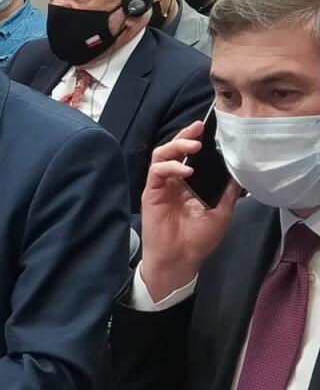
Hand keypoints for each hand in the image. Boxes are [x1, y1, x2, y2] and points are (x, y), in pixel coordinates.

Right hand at [137, 120, 240, 299]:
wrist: (181, 259)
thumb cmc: (199, 239)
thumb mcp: (222, 212)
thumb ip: (227, 191)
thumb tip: (238, 170)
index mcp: (189, 184)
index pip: (190, 156)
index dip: (195, 141)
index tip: (207, 130)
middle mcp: (174, 181)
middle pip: (173, 150)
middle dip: (184, 137)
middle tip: (198, 130)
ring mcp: (161, 186)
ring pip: (161, 156)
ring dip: (176, 147)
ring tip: (193, 147)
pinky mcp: (151, 193)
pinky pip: (156, 172)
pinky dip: (170, 167)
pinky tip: (185, 171)